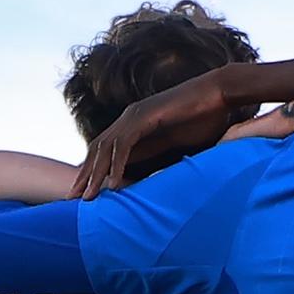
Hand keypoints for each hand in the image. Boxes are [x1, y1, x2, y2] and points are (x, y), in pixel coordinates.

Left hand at [74, 70, 242, 196]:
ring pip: (106, 148)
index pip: (105, 150)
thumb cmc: (205, 118)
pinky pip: (124, 144)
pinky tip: (113, 184)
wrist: (220, 94)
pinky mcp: (145, 116)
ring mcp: (135, 115)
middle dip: (85, 175)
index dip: (92, 171)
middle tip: (73, 199)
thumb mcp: (175, 142)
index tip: (85, 194)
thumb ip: (158, 153)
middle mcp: (129, 117)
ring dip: (96, 174)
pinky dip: (117, 165)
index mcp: (134, 123)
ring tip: (88, 197)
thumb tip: (150, 174)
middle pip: (97, 150)